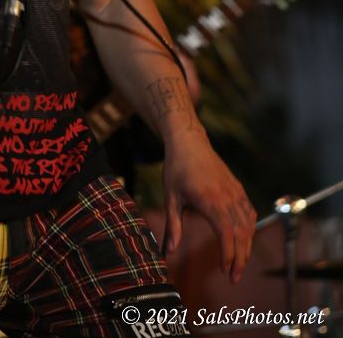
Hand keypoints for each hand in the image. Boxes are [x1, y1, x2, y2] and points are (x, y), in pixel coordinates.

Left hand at [162, 129, 255, 283]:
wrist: (188, 141)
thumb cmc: (176, 168)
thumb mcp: (170, 197)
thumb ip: (173, 225)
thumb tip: (168, 252)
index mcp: (210, 200)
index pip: (227, 233)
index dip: (229, 254)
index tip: (224, 270)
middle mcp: (227, 197)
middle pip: (241, 233)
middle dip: (240, 258)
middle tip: (234, 277)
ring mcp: (234, 191)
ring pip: (248, 224)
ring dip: (246, 246)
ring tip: (239, 263)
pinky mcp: (237, 187)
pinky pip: (249, 211)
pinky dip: (250, 228)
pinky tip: (245, 238)